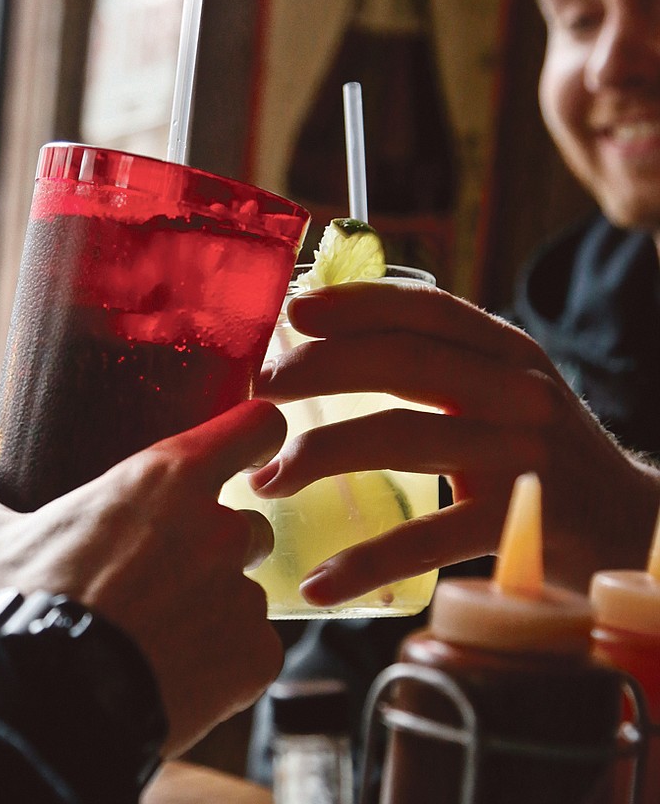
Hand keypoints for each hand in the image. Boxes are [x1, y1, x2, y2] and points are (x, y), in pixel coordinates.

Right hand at [0, 399, 286, 755]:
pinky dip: (226, 659)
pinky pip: (254, 647)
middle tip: (163, 573)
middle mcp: (217, 528)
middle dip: (215, 544)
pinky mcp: (253, 658)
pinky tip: (177, 672)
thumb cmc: (14, 611)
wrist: (37, 711)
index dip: (257, 432)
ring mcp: (241, 595)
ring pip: (246, 589)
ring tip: (160, 633)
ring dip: (215, 605)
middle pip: (248, 523)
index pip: (255, 426)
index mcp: (166, 479)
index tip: (251, 446)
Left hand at [249, 281, 659, 599]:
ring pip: (404, 437)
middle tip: (259, 390)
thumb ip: (439, 366)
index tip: (294, 311)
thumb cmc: (541, 452)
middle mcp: (516, 389)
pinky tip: (322, 579)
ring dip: (322, 455)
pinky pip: (430, 538)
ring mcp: (521, 454)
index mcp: (505, 351)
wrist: (631, 525)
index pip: (424, 309)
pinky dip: (369, 560)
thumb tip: (329, 348)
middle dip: (321, 369)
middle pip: (404, 362)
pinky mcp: (520, 523)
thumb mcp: (502, 391)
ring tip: (266, 480)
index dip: (356, 303)